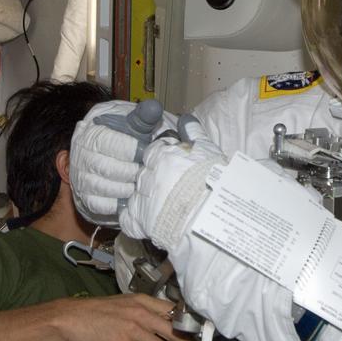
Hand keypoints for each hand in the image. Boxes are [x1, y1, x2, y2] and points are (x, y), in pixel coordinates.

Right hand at [52, 293, 202, 340]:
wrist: (73, 317)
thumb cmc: (96, 311)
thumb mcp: (124, 304)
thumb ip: (142, 311)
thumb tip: (159, 324)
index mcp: (143, 300)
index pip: (173, 312)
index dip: (188, 326)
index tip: (198, 337)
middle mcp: (142, 312)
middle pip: (174, 331)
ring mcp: (134, 328)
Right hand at [71, 101, 164, 225]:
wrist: (111, 158)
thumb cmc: (125, 139)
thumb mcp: (133, 124)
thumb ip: (143, 116)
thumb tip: (154, 108)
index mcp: (90, 133)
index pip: (106, 141)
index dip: (128, 148)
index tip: (145, 152)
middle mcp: (80, 155)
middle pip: (104, 167)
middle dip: (130, 171)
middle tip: (144, 171)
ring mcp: (80, 178)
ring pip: (102, 187)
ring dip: (126, 188)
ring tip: (139, 183)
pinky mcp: (85, 198)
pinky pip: (99, 205)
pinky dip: (117, 204)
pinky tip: (128, 197)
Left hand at [123, 131, 224, 248]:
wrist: (212, 219)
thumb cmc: (213, 183)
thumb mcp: (208, 151)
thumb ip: (194, 133)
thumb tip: (184, 118)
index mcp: (160, 156)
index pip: (152, 152)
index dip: (162, 159)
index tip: (173, 167)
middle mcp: (146, 176)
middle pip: (143, 172)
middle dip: (153, 178)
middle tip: (171, 188)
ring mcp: (140, 199)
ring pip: (135, 194)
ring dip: (145, 198)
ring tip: (163, 206)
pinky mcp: (138, 222)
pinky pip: (128, 219)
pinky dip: (135, 220)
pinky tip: (148, 220)